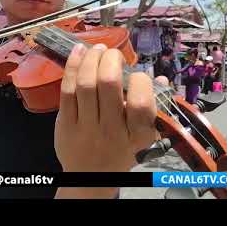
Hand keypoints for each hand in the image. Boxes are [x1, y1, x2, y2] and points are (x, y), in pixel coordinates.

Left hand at [54, 43, 158, 173]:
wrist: (89, 177)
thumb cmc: (119, 151)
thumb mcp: (142, 138)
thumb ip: (152, 109)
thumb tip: (161, 79)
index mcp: (135, 135)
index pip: (142, 104)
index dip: (141, 81)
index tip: (138, 74)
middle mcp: (110, 130)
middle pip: (108, 85)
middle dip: (111, 59)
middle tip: (113, 53)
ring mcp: (85, 126)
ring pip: (85, 83)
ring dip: (91, 59)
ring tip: (97, 49)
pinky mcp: (65, 122)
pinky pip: (67, 89)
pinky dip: (73, 66)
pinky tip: (79, 51)